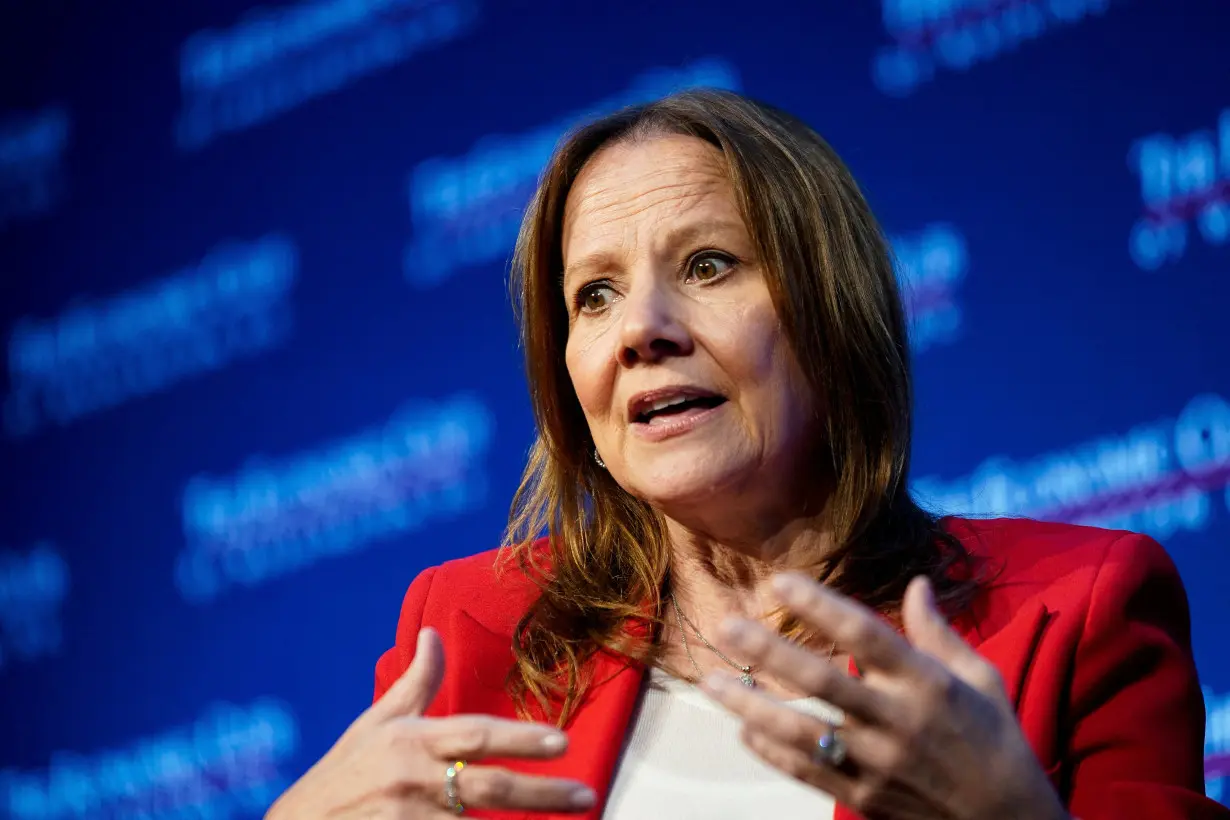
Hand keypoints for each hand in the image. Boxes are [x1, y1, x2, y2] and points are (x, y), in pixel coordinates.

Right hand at [266, 628, 596, 817]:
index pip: (474, 735)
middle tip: (585, 796)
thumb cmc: (341, 775)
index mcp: (411, 743)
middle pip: (489, 786)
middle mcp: (414, 782)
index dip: (519, 737)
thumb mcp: (374, 724)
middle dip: (542, 793)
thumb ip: (416, 683)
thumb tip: (435, 634)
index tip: (560, 741)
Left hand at [699, 575, 1068, 819]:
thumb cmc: (993, 738)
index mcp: (927, 683)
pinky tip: (742, 728)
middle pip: (824, 682)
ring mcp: (876, 763)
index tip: (778, 581)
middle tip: (725, 627)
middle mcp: (898, 721)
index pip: (866, 637)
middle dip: (770, 653)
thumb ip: (939, 632)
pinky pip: (808, 772)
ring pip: (803, 733)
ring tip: (708, 681)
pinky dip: (771, 752)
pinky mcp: (863, 798)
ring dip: (751, 706)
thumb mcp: (980, 678)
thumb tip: (917, 582)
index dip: (821, 607)